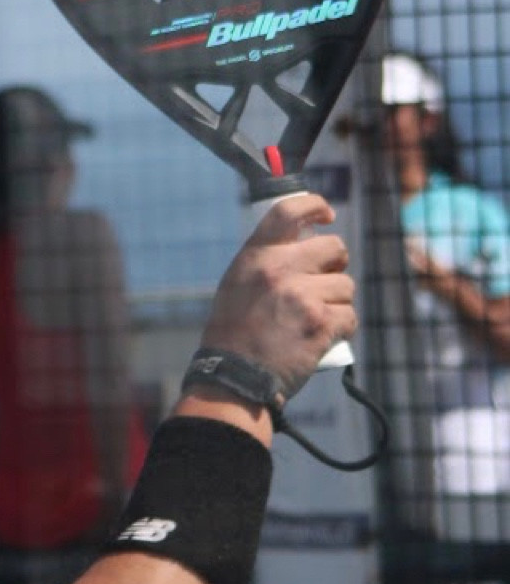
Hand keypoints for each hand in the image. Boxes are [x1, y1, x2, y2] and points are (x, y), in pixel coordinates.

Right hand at [197, 192, 356, 400]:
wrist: (234, 377)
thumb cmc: (233, 334)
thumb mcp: (237, 285)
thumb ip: (266, 262)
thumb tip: (303, 247)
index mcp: (256, 256)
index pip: (289, 211)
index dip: (315, 206)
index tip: (326, 214)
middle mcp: (280, 269)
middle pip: (334, 248)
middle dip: (336, 266)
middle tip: (325, 283)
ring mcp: (303, 296)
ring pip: (346, 286)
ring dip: (338, 302)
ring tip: (315, 319)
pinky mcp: (321, 324)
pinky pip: (350, 316)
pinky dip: (341, 328)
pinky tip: (323, 338)